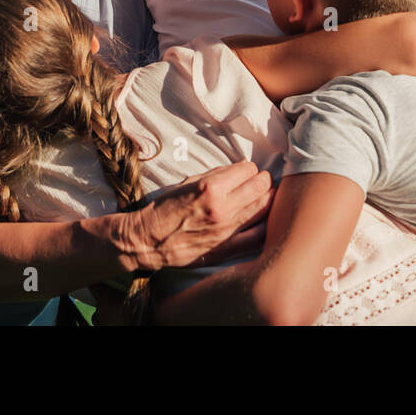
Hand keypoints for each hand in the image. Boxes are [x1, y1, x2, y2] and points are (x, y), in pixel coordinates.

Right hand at [125, 161, 273, 273]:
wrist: (149, 240)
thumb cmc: (165, 208)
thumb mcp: (188, 182)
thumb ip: (216, 175)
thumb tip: (240, 169)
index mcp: (210, 188)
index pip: (248, 170)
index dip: (248, 168)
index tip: (245, 171)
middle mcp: (222, 208)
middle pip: (260, 186)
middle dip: (263, 179)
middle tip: (260, 180)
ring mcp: (226, 230)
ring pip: (263, 208)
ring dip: (266, 198)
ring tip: (264, 195)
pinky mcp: (226, 248)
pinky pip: (257, 236)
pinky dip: (265, 224)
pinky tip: (264, 218)